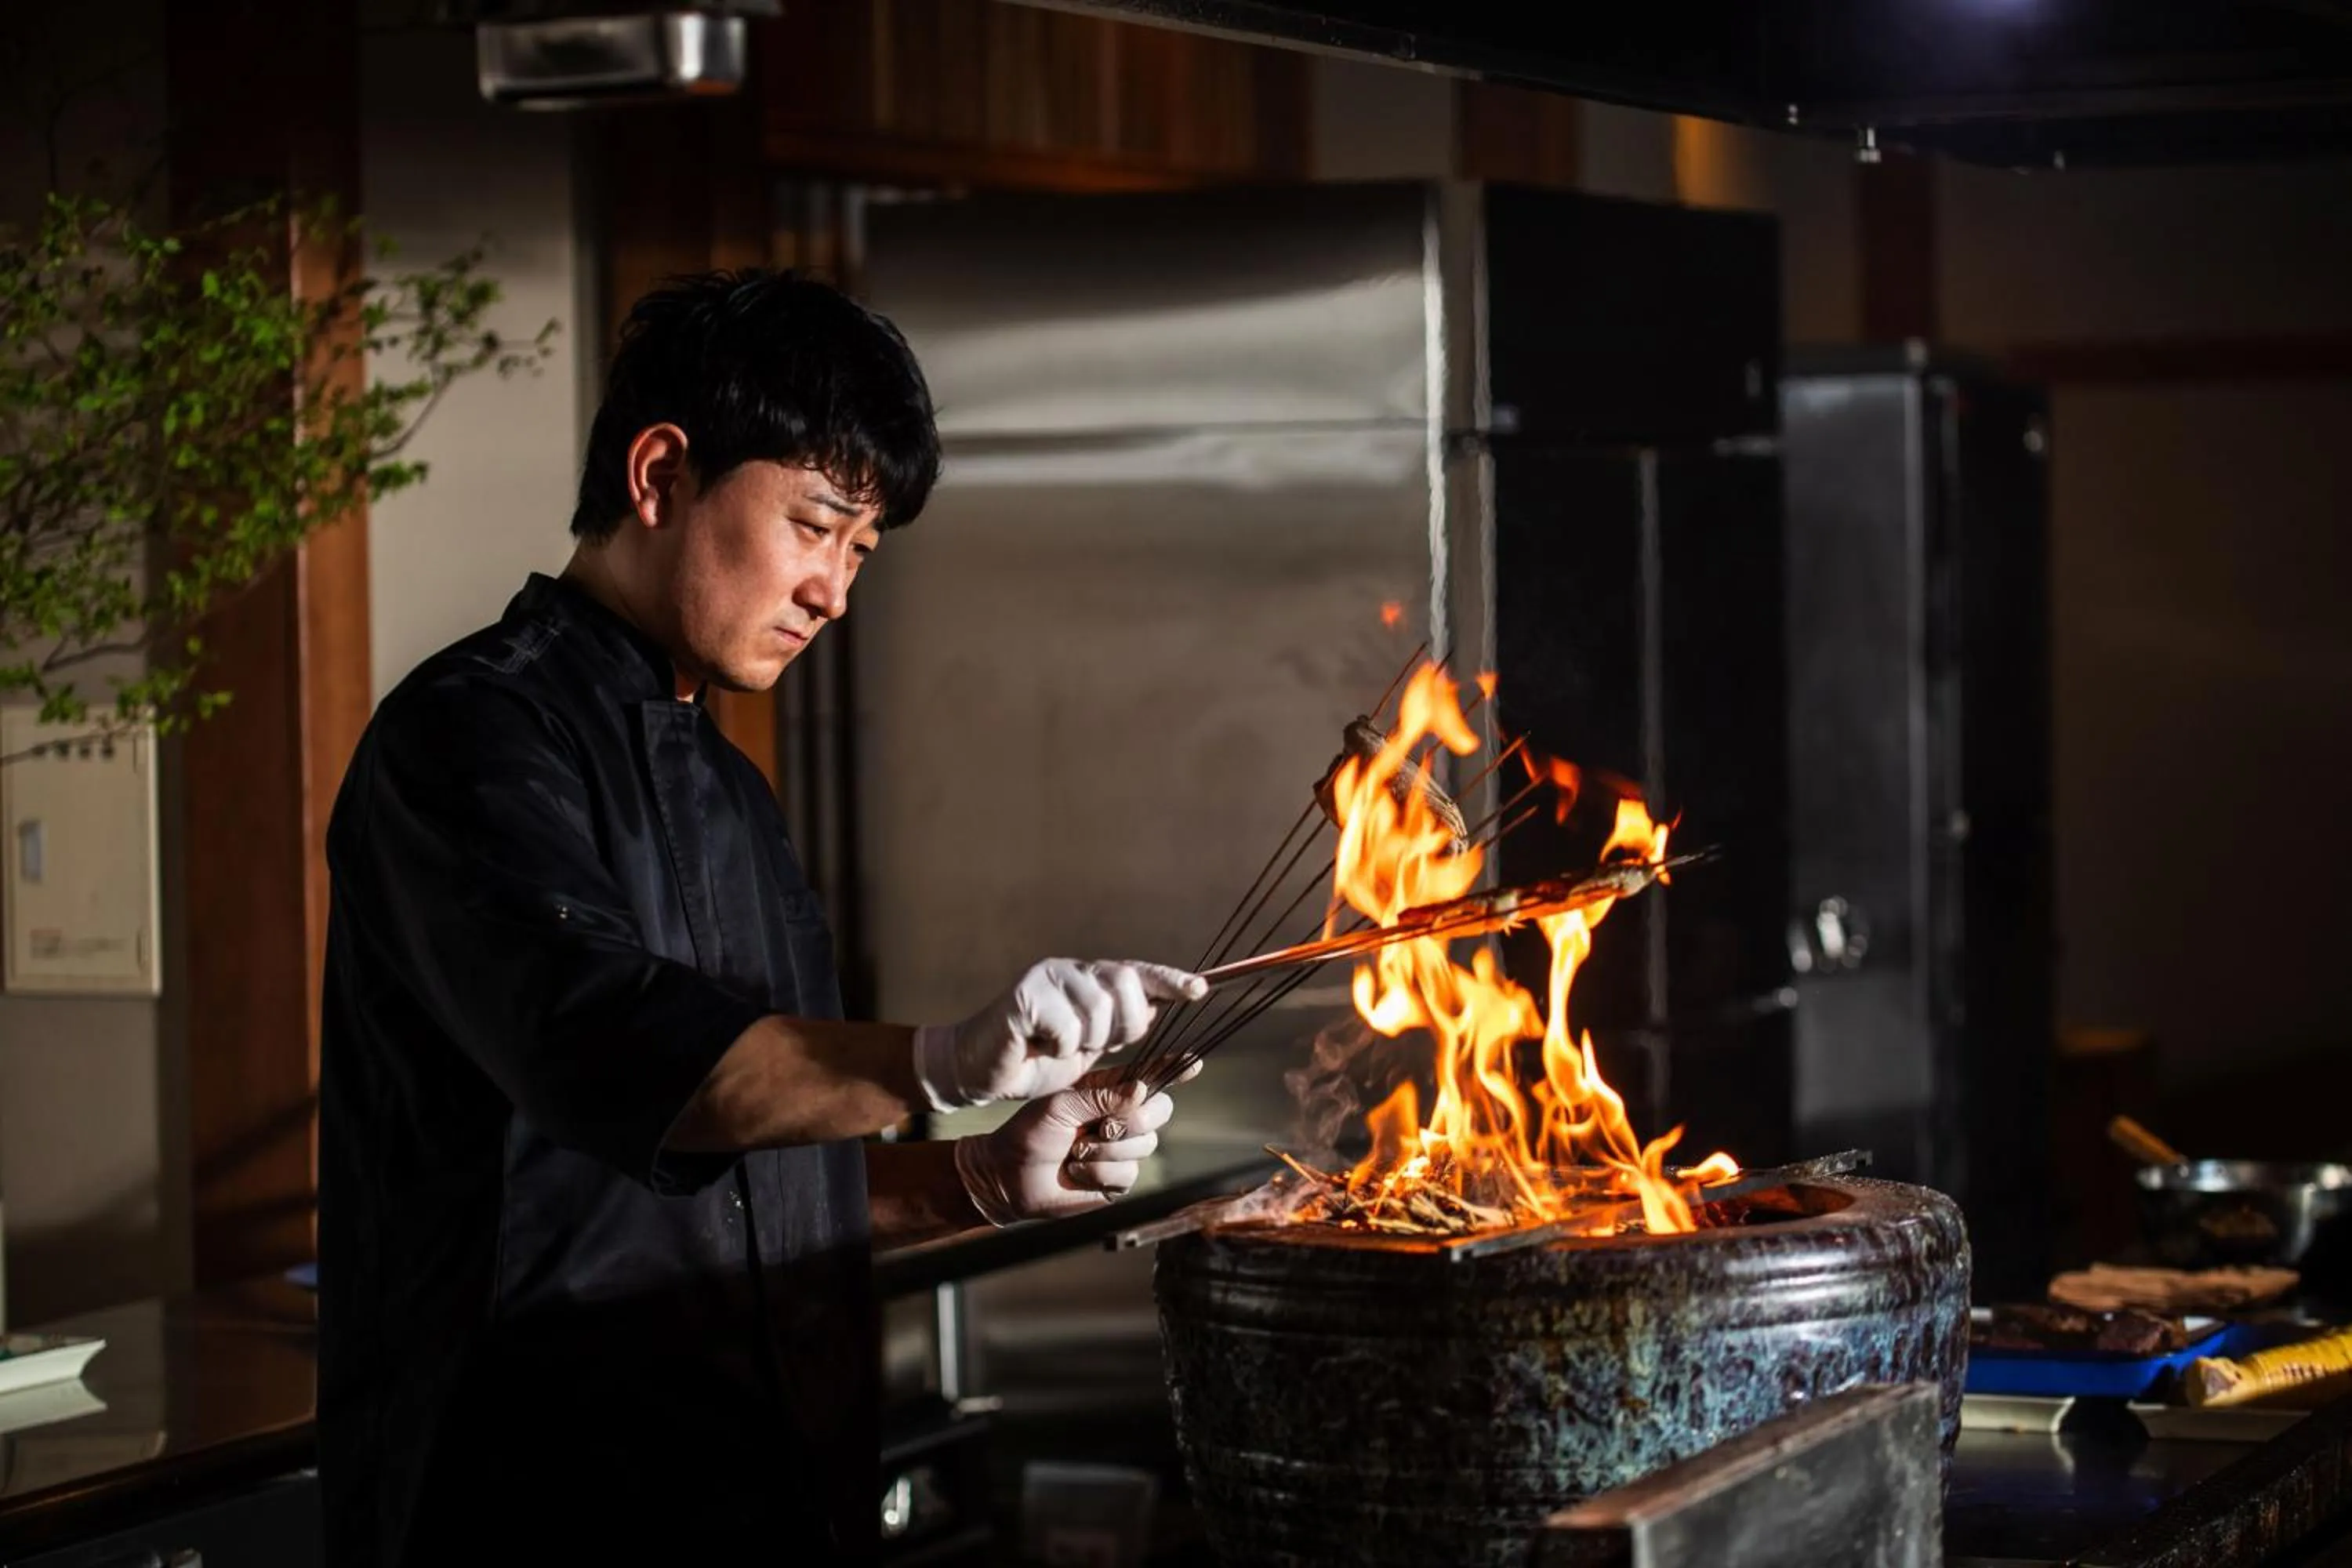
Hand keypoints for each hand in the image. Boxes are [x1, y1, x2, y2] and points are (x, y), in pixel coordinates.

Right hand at [911, 958, 1205, 1110]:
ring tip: (1060, 1047)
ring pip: (1097, 1009)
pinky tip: (1038, 1045)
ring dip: (1085, 1040)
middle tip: (1098, 1044)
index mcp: (1089, 980)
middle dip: (1123, 1025)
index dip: (1170, 980)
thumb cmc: (1035, 1059)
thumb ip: (1119, 1026)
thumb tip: (1161, 1008)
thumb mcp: (1088, 1045)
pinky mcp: (1024, 995)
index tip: (1201, 990)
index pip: (1138, 972)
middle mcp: (1070, 970)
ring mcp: (1046, 979)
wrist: (980, 1068)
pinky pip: (1065, 1024)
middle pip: (1124, 986)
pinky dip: (1058, 1046)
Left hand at [953, 1069, 1182, 1224]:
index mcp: (1107, 1091)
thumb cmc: (1028, 1132)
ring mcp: (1121, 1149)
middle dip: (1133, 1120)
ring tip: (1075, 1151)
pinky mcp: (1117, 1179)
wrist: (1009, 1176)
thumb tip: (1142, 1091)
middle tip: (1100, 1127)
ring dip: (1106, 1150)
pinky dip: (1098, 1172)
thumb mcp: (1060, 1104)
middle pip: (1160, 1111)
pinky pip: (1127, 1173)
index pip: (1148, 1077)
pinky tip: (1077, 1171)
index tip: (1194, 1063)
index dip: (1173, 1069)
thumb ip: (1101, 1096)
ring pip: (1144, 1145)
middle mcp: (1121, 1117)